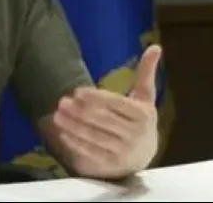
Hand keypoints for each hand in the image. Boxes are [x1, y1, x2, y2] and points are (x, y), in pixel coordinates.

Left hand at [52, 44, 161, 178]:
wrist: (143, 157)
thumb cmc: (140, 121)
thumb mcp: (145, 97)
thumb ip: (146, 73)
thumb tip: (155, 46)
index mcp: (144, 115)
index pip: (117, 104)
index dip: (96, 98)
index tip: (77, 91)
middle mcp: (136, 135)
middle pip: (103, 121)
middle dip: (80, 112)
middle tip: (62, 102)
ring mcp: (124, 152)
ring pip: (95, 137)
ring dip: (73, 127)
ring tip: (57, 116)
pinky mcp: (112, 166)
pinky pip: (92, 154)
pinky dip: (76, 144)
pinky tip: (63, 134)